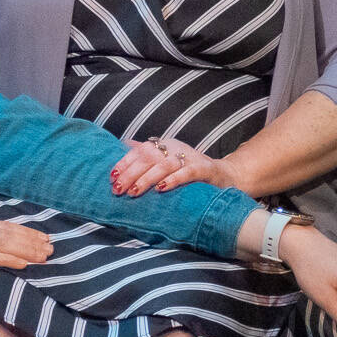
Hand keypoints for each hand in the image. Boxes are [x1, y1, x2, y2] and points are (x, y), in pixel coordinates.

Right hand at [0, 199, 51, 314]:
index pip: (2, 225)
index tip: (42, 237)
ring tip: (45, 257)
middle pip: (8, 233)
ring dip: (27, 251)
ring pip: (4, 244)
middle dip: (32, 240)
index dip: (24, 231)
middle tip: (52, 248)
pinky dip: (10, 260)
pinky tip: (25, 265)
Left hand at [110, 136, 236, 196]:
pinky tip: (161, 188)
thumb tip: (124, 144)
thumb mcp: (167, 162)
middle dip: (131, 173)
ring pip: (165, 164)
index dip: (125, 163)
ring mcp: (191, 157)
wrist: (224, 176)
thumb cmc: (190, 171)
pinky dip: (174, 179)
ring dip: (147, 178)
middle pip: (150, 156)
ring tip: (134, 192)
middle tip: (118, 189)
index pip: (141, 150)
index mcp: (165, 145)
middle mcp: (176, 148)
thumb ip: (147, 154)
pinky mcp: (205, 169)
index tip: (112, 177)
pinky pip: (188, 172)